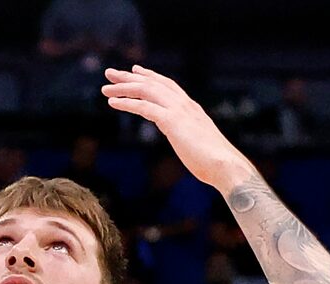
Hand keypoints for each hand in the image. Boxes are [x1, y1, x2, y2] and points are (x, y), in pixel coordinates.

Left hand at [101, 65, 248, 188]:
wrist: (225, 165)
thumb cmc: (214, 161)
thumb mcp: (198, 143)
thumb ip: (189, 136)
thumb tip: (186, 140)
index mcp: (191, 108)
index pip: (167, 85)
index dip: (150, 76)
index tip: (134, 71)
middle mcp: (185, 104)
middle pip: (153, 83)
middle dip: (130, 77)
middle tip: (110, 73)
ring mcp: (179, 111)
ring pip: (146, 91)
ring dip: (124, 88)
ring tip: (105, 89)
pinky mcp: (172, 121)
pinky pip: (145, 107)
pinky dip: (127, 103)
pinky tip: (113, 103)